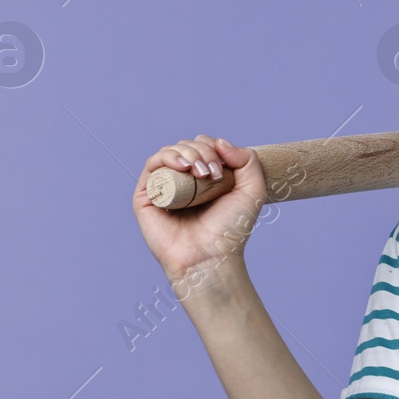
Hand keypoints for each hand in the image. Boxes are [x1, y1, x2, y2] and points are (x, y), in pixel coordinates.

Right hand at [132, 135, 266, 284]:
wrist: (210, 256)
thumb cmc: (231, 230)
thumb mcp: (252, 191)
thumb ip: (248, 160)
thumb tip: (220, 142)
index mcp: (205, 179)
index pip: (205, 146)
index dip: (214, 148)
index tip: (224, 167)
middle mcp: (184, 181)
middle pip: (188, 146)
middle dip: (203, 151)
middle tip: (213, 173)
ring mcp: (165, 187)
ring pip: (170, 151)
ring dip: (187, 152)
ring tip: (201, 172)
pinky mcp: (146, 196)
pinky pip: (152, 165)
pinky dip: (167, 157)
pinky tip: (183, 167)